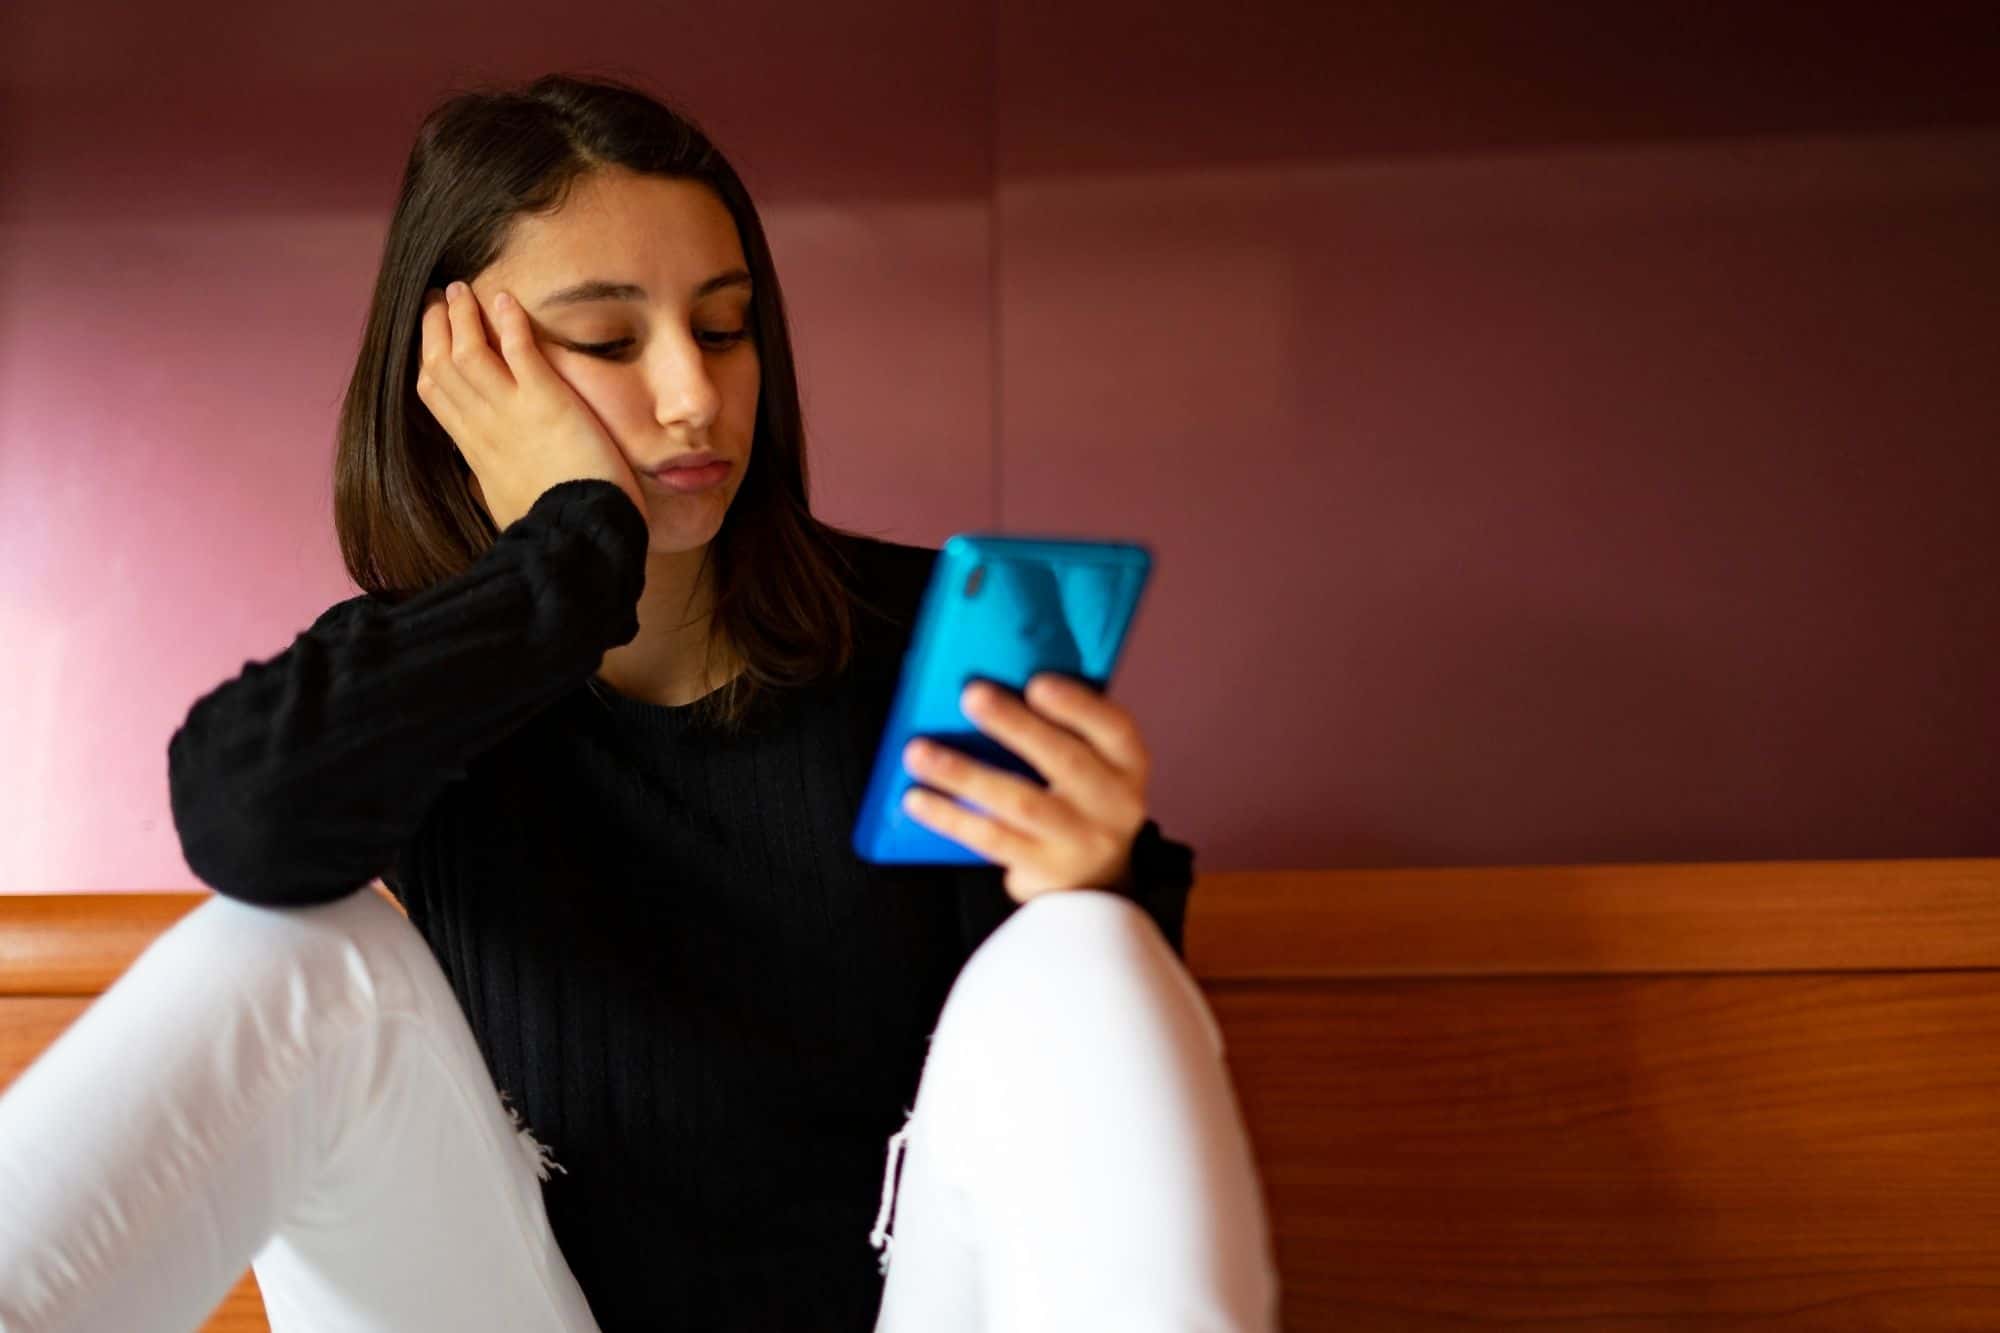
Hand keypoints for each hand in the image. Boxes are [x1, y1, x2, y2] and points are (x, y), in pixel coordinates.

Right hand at [414, 280, 647, 531]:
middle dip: (437, 326)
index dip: (428, 358)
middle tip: (441, 297)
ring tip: (464, 288)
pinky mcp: (547, 403)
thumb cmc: (553, 528)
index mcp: (474, 451)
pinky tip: (505, 299)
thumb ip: (491, 485)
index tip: (432, 335)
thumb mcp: (507, 507)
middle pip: (442, 365)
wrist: (579, 540)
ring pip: (470, 352)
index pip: (435, 394)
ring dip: (465, 316)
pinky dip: (509, 322)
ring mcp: (511, 413)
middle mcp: (484, 427)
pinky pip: (519, 352)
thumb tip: (481, 483)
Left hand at [900, 673, 1149, 904]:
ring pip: (1019, 802)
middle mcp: (1112, 803)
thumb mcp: (1095, 763)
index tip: (1036, 682)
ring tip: (919, 752)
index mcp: (1127, 764)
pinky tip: (918, 798)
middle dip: (1015, 726)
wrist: (1096, 880)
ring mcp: (1077, 839)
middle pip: (1064, 761)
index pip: (1114, 729)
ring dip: (965, 774)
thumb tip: (996, 684)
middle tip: (971, 695)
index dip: (1077, 705)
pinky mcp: (1041, 868)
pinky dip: (951, 816)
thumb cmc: (1082, 800)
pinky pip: (991, 839)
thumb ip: (1064, 728)